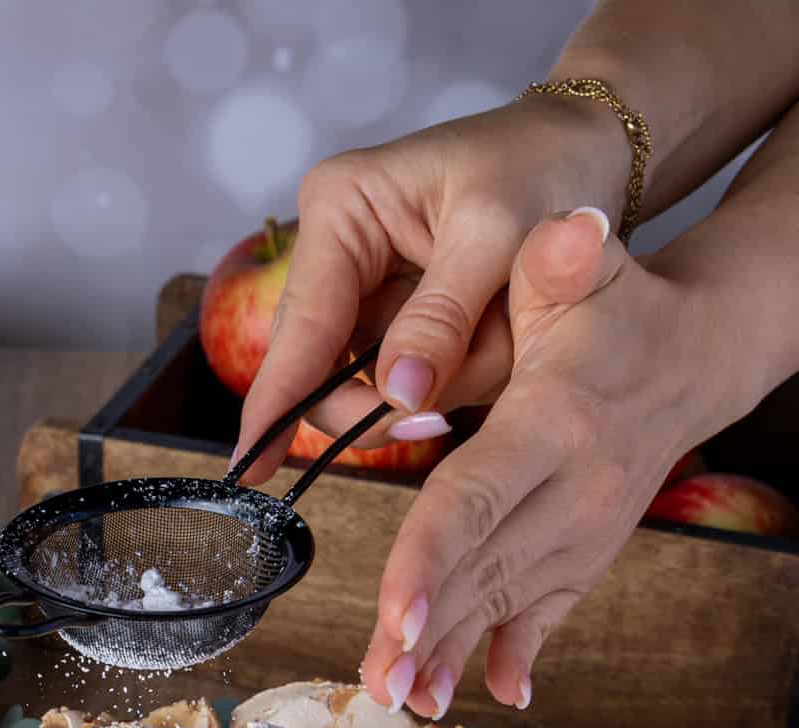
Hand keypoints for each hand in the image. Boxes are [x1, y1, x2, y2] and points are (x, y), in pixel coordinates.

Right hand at [235, 100, 627, 477]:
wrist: (583, 153)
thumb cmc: (540, 166)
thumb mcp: (497, 233)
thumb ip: (442, 317)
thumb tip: (396, 395)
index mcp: (342, 209)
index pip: (300, 325)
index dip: (278, 401)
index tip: (251, 466)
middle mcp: (338, 252)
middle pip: (322, 369)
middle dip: (385, 400)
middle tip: (439, 421)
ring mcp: (365, 291)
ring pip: (371, 385)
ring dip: (439, 385)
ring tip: (502, 340)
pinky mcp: (397, 320)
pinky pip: (407, 381)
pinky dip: (455, 379)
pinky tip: (494, 343)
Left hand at [360, 208, 738, 715]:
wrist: (692, 359)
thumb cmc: (617, 310)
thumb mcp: (584, 272)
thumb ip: (560, 262)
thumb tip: (567, 231)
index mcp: (552, 426)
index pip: (477, 499)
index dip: (430, 558)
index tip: (395, 614)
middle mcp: (572, 494)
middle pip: (483, 571)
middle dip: (426, 632)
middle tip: (374, 683)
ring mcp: (581, 533)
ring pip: (503, 602)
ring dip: (450, 654)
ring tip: (399, 697)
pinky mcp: (582, 555)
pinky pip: (544, 614)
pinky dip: (511, 654)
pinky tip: (486, 694)